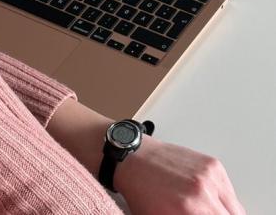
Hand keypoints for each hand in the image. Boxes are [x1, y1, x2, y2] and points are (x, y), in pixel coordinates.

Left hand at [116, 136, 245, 214]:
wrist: (132, 158)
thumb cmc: (139, 189)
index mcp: (188, 210)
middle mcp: (203, 191)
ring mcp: (210, 176)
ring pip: (236, 208)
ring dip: (225, 213)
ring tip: (208, 211)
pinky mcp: (213, 165)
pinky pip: (230, 190)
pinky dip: (223, 198)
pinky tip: (207, 199)